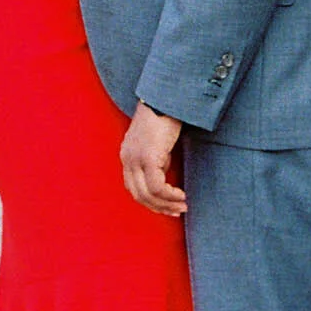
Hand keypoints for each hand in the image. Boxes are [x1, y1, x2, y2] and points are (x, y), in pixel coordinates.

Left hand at [121, 102, 186, 216]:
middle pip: (139, 195)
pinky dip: (170, 195)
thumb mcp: (156, 143)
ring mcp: (135, 159)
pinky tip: (181, 195)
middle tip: (176, 211)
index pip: (133, 187)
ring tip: (182, 206)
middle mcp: (127, 159)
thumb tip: (163, 177)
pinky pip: (157, 187)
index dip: (150, 201)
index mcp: (127, 155)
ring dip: (166, 204)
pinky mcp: (147, 158)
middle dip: (159, 207)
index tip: (167, 206)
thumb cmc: (164, 117)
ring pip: (147, 194)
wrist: (165, 99)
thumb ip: (156, 160)